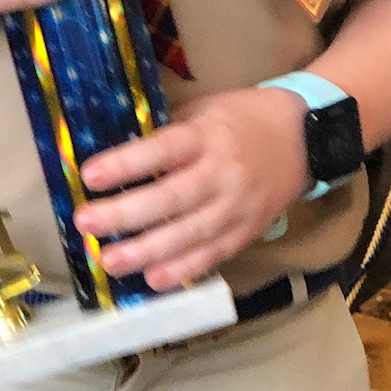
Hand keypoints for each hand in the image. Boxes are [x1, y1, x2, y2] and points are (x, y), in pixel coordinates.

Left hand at [74, 88, 309, 291]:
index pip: (163, 150)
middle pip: (172, 198)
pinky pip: (213, 255)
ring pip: (190, 234)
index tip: (89, 175)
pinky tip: (152, 280)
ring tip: (109, 261)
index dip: (127, 164)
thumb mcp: (205, 111)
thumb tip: (119, 157)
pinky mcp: (246, 232)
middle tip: (86, 224)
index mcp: (208, 137)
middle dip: (125, 214)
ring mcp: (237, 207)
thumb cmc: (242, 119)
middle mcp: (222, 174)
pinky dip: (183, 270)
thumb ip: (167, 135)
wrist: (304, 139)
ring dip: (147, 251)